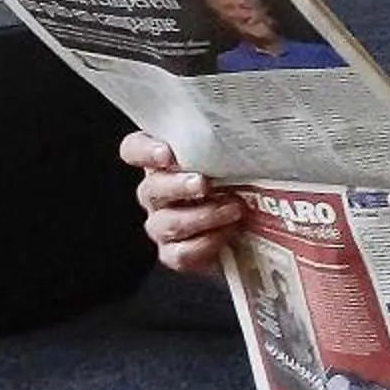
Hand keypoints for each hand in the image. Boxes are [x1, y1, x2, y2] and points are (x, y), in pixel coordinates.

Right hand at [126, 132, 245, 274]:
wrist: (254, 228)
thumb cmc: (242, 182)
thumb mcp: (234, 159)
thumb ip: (224, 148)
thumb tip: (239, 136)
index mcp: (164, 161)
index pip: (134, 149)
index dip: (144, 151)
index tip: (166, 153)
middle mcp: (157, 192)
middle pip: (151, 188)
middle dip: (178, 186)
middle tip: (204, 184)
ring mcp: (162, 224)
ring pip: (166, 223)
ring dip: (201, 216)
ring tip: (232, 209)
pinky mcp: (174, 253)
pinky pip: (179, 253)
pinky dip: (205, 244)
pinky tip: (227, 233)